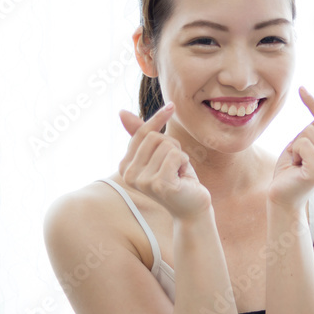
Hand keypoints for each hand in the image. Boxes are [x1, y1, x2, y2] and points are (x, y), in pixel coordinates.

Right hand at [118, 103, 211, 219]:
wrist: (192, 207)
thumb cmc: (177, 178)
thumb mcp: (159, 153)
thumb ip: (141, 133)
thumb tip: (120, 112)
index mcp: (125, 166)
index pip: (141, 132)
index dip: (158, 118)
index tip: (172, 106)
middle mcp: (129, 175)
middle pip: (155, 137)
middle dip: (172, 146)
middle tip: (175, 164)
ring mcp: (143, 181)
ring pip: (167, 145)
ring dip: (180, 155)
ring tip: (178, 172)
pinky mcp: (159, 184)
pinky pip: (175, 155)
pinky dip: (184, 162)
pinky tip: (183, 177)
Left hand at [269, 87, 313, 208]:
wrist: (282, 195)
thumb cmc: (293, 168)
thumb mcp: (307, 140)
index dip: (312, 103)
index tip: (301, 88)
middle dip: (301, 137)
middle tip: (300, 157)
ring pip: (309, 132)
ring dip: (296, 147)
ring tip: (299, 163)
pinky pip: (303, 143)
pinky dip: (294, 153)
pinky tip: (297, 168)